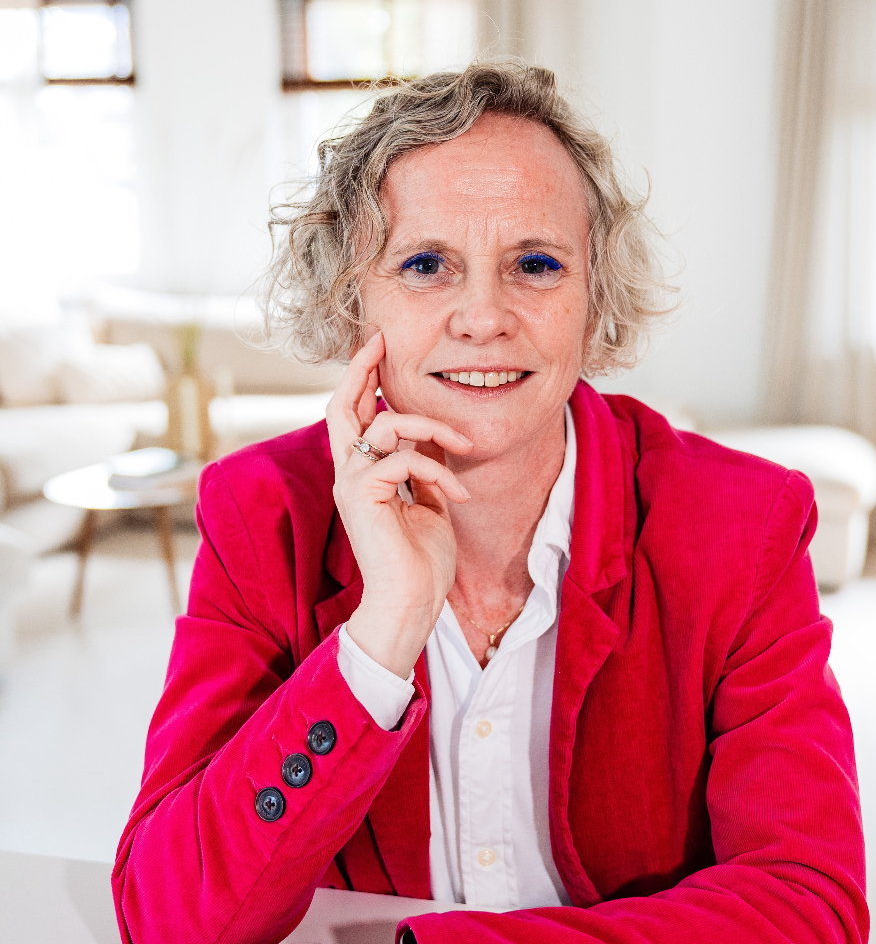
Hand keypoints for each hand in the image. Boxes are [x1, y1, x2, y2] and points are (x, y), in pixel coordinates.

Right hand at [325, 331, 472, 676]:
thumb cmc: (421, 561)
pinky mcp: (361, 495)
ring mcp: (352, 483)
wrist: (411, 603)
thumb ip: (425, 466)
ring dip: (433, 427)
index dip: (364, 380)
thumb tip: (434, 436)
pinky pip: (403, 459)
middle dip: (362, 370)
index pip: (355, 415)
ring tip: (464, 443)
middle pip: (342, 406)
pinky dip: (437, 470)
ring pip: (387, 426)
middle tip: (379, 340)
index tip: (378, 349)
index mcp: (363, 474)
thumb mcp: (431, 501)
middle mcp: (349, 473)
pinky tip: (458, 493)